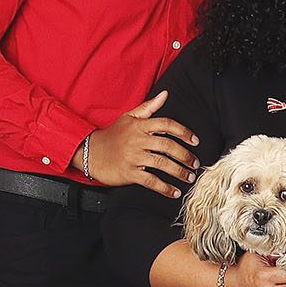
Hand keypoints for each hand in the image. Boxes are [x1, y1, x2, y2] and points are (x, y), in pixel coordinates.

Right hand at [75, 90, 199, 197]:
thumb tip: (166, 94)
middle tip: (195, 163)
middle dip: (185, 155)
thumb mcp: (129, 117)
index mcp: (139, 126)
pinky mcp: (129, 173)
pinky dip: (165, 188)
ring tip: (189, 177)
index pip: (166, 124)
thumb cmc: (112, 135)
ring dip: (179, 172)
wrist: (89, 152)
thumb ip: (149, 107)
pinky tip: (175, 192)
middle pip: (168, 146)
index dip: (183, 132)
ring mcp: (133, 157)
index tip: (195, 141)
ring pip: (162, 163)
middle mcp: (137, 140)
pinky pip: (151, 181)